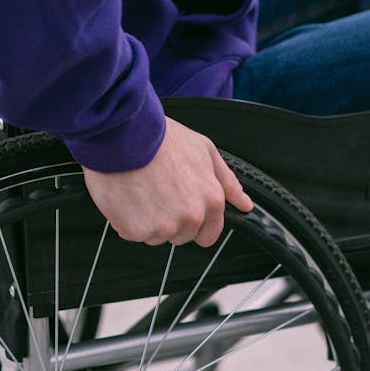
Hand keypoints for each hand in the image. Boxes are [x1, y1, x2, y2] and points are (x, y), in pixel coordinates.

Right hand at [82, 117, 252, 247]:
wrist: (124, 133)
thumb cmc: (162, 138)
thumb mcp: (204, 150)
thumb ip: (226, 181)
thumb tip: (245, 204)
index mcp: (211, 201)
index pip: (208, 234)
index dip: (195, 223)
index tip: (181, 209)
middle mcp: (191, 217)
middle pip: (181, 236)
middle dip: (169, 220)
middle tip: (156, 191)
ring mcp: (163, 227)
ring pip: (155, 237)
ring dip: (147, 220)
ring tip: (141, 190)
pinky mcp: (136, 230)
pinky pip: (132, 233)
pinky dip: (126, 220)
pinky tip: (127, 196)